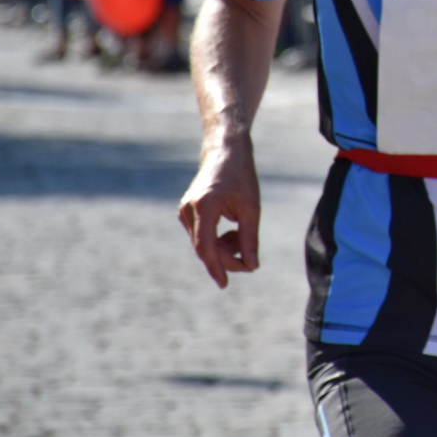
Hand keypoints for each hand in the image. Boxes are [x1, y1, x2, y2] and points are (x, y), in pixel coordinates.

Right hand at [177, 140, 260, 288]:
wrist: (225, 152)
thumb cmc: (242, 177)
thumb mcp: (252, 208)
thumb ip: (250, 238)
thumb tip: (252, 266)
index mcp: (204, 206)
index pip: (206, 247)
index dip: (216, 267)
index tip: (224, 284)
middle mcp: (188, 210)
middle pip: (205, 248)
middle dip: (227, 259)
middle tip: (250, 262)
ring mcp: (184, 211)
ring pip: (203, 244)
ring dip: (224, 248)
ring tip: (243, 237)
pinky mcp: (186, 212)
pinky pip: (201, 236)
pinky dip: (217, 240)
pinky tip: (232, 233)